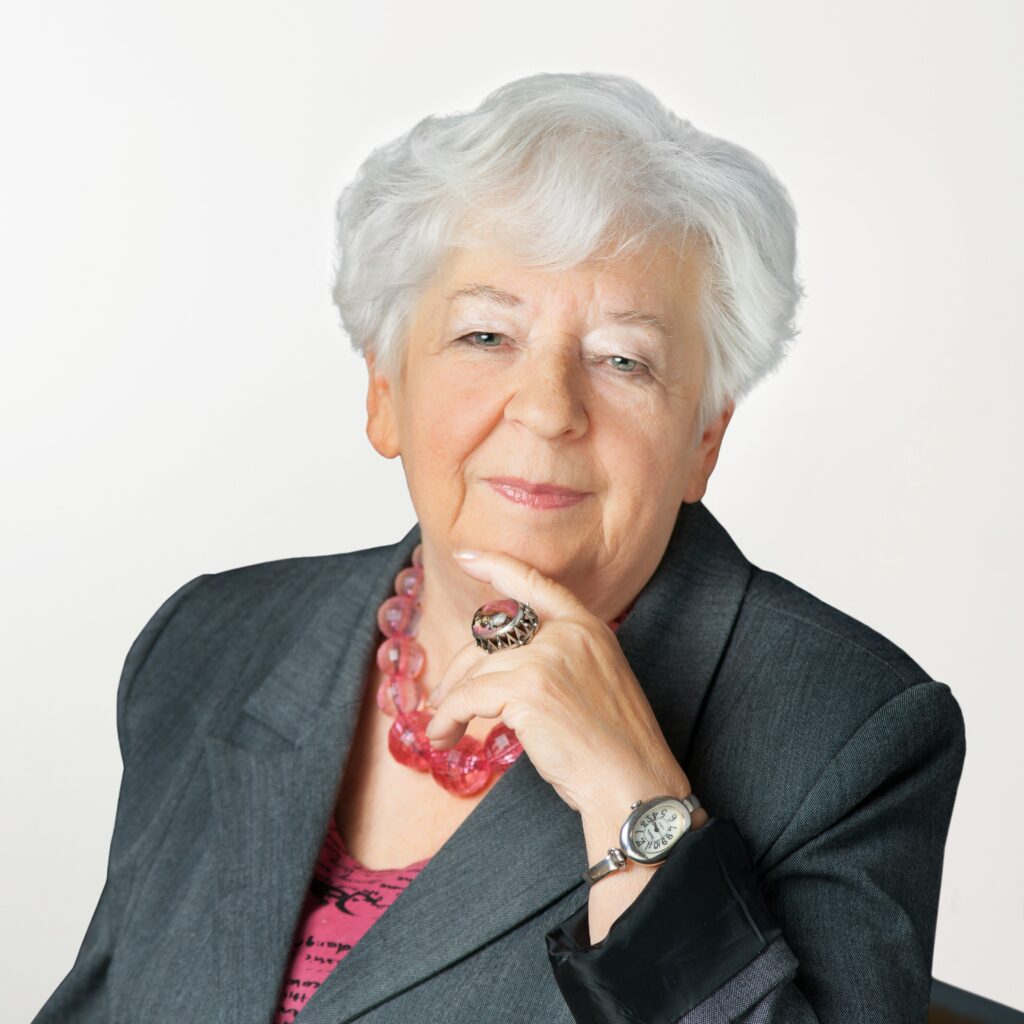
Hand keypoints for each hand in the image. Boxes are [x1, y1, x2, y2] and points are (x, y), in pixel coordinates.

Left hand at [423, 548, 695, 816]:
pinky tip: (445, 737)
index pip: (535, 583)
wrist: (634, 786)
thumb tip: (500, 668)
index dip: (496, 565)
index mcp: (589, 627)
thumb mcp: (597, 684)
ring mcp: (548, 658)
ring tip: (442, 730)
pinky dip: (449, 718)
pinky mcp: (529, 689)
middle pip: (492, 634)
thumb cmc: (616, 749)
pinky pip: (469, 697)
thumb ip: (559, 660)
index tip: (465, 555)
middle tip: (440, 698)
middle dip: (459, 667)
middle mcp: (569, 633)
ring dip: (451, 702)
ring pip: (477, 669)